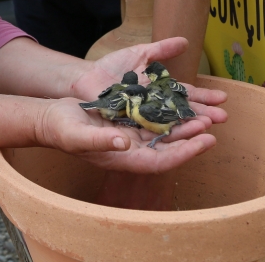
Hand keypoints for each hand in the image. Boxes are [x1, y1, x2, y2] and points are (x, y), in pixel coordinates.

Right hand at [37, 97, 216, 173]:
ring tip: (205, 114)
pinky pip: (154, 117)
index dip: (184, 153)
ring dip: (184, 124)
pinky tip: (182, 101)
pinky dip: (169, 111)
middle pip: (168, 147)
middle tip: (211, 125)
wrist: (52, 118)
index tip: (204, 142)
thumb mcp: (78, 136)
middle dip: (191, 138)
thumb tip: (124, 144)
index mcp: (123, 159)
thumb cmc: (62, 131)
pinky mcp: (129, 120)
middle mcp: (132, 149)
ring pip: (165, 132)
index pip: (161, 162)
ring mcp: (132, 135)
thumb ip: (100, 141)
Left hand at [71, 36, 228, 125]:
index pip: (186, 95)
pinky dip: (165, 132)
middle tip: (223, 117)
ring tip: (207, 126)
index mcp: (160, 91)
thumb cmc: (111, 68)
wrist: (86, 79)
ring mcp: (144, 118)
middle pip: (183, 112)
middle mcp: (156, 108)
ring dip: (189, 125)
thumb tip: (185, 41)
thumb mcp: (139, 54)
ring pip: (171, 123)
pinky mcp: (130, 126)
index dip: (204, 97)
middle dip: (203, 114)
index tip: (222, 98)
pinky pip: (150, 130)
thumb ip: (161, 49)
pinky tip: (179, 137)